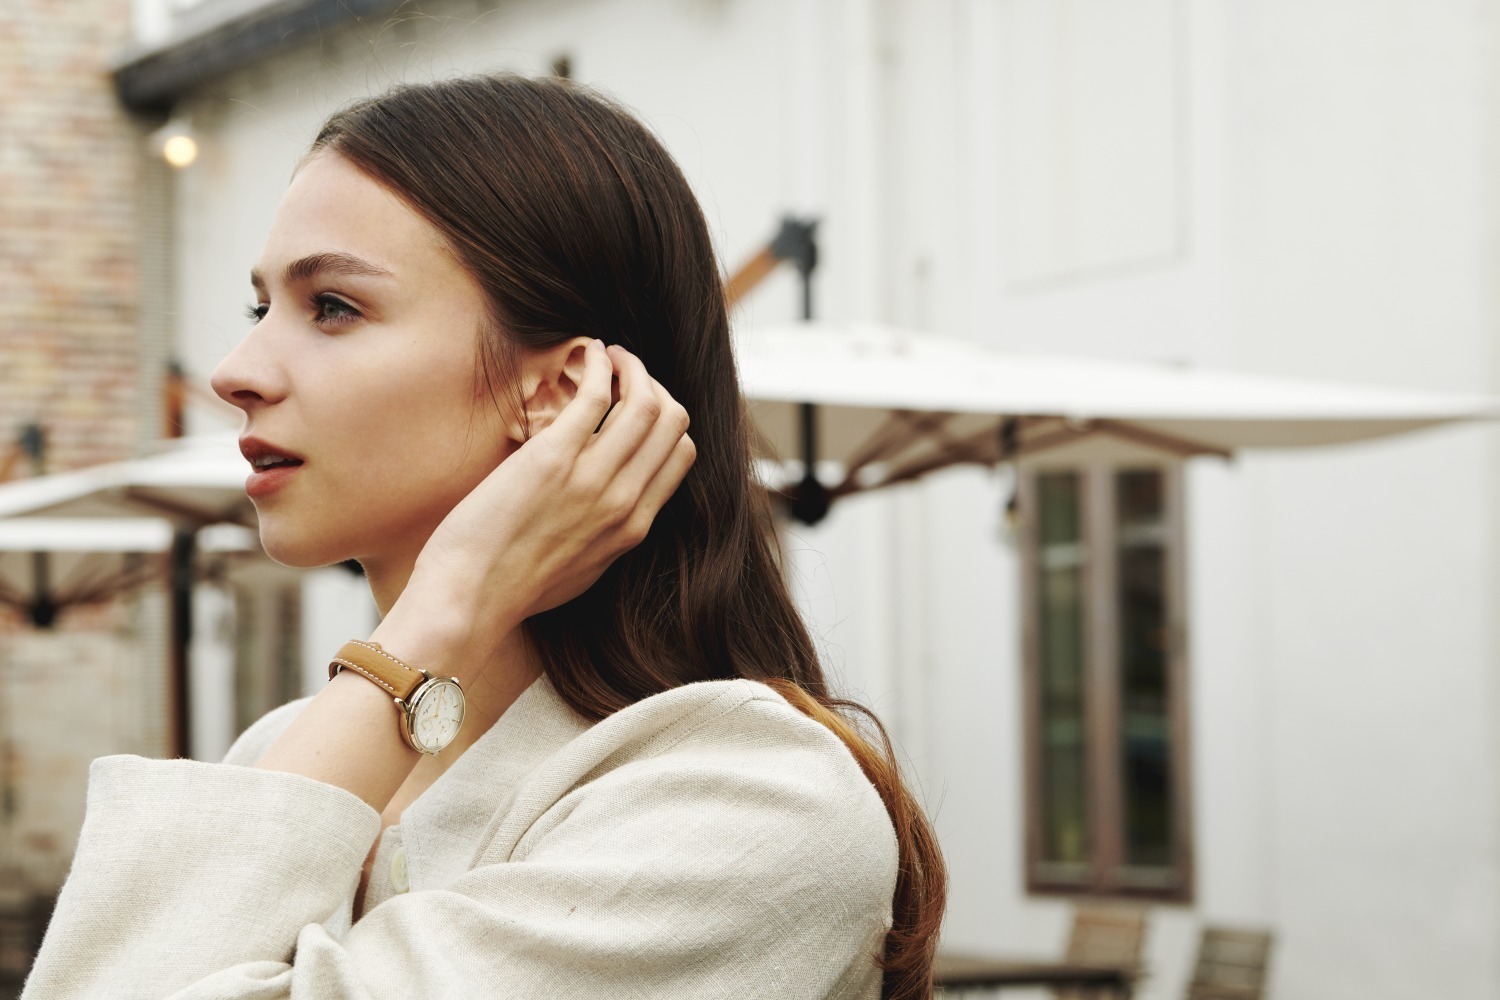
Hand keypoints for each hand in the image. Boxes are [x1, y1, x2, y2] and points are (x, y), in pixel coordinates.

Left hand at [396, 340, 694, 651]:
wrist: (470, 599)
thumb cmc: (511, 587)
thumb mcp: (580, 570)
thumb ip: (603, 535)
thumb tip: (604, 507)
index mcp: (633, 528)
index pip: (680, 454)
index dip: (665, 418)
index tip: (637, 402)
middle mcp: (624, 502)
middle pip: (672, 422)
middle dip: (653, 384)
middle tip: (624, 370)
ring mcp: (592, 480)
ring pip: (646, 402)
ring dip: (631, 366)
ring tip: (609, 356)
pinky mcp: (553, 458)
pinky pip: (596, 394)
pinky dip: (598, 365)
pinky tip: (587, 352)